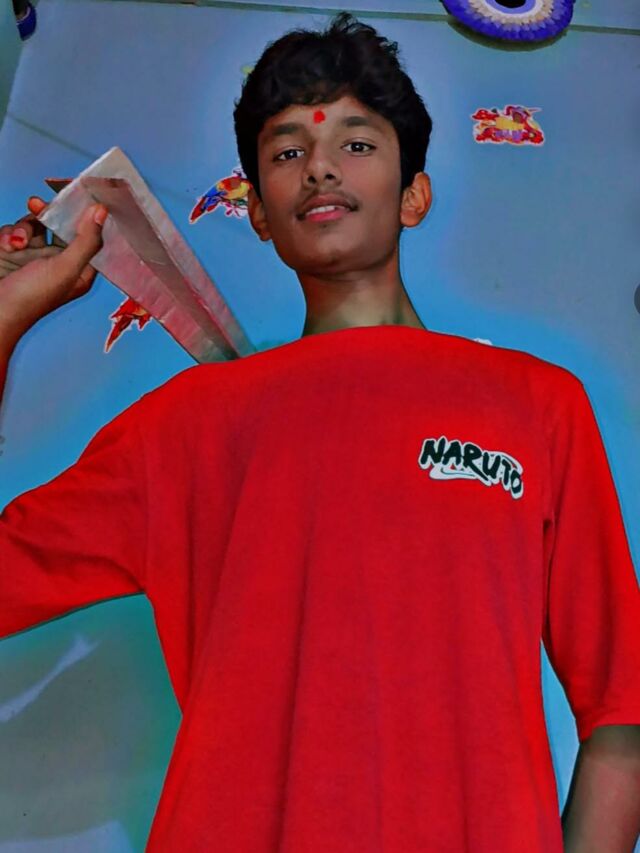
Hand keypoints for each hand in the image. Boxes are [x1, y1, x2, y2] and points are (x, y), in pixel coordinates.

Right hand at [0, 196, 106, 352]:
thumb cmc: (30, 299)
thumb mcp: (65, 269)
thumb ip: (85, 241)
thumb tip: (102, 212)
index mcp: (79, 271)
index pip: (90, 237)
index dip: (85, 216)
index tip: (79, 194)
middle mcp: (58, 263)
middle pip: (59, 225)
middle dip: (46, 215)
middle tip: (36, 203)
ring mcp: (33, 258)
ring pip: (33, 225)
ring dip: (21, 229)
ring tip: (14, 244)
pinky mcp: (11, 253)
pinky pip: (13, 232)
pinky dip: (7, 236)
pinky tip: (5, 247)